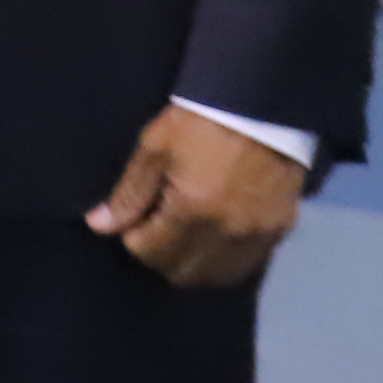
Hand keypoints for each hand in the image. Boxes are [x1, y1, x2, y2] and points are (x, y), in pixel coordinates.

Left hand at [87, 104, 306, 287]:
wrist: (263, 105)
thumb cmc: (200, 121)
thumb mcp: (155, 147)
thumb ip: (129, 193)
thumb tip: (100, 225)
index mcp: (192, 212)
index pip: (150, 253)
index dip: (135, 237)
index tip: (137, 217)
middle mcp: (228, 234)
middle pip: (183, 274)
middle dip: (161, 255)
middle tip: (157, 226)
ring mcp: (259, 236)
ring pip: (217, 277)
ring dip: (194, 263)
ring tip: (186, 232)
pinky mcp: (282, 230)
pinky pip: (248, 265)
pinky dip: (225, 259)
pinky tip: (215, 235)